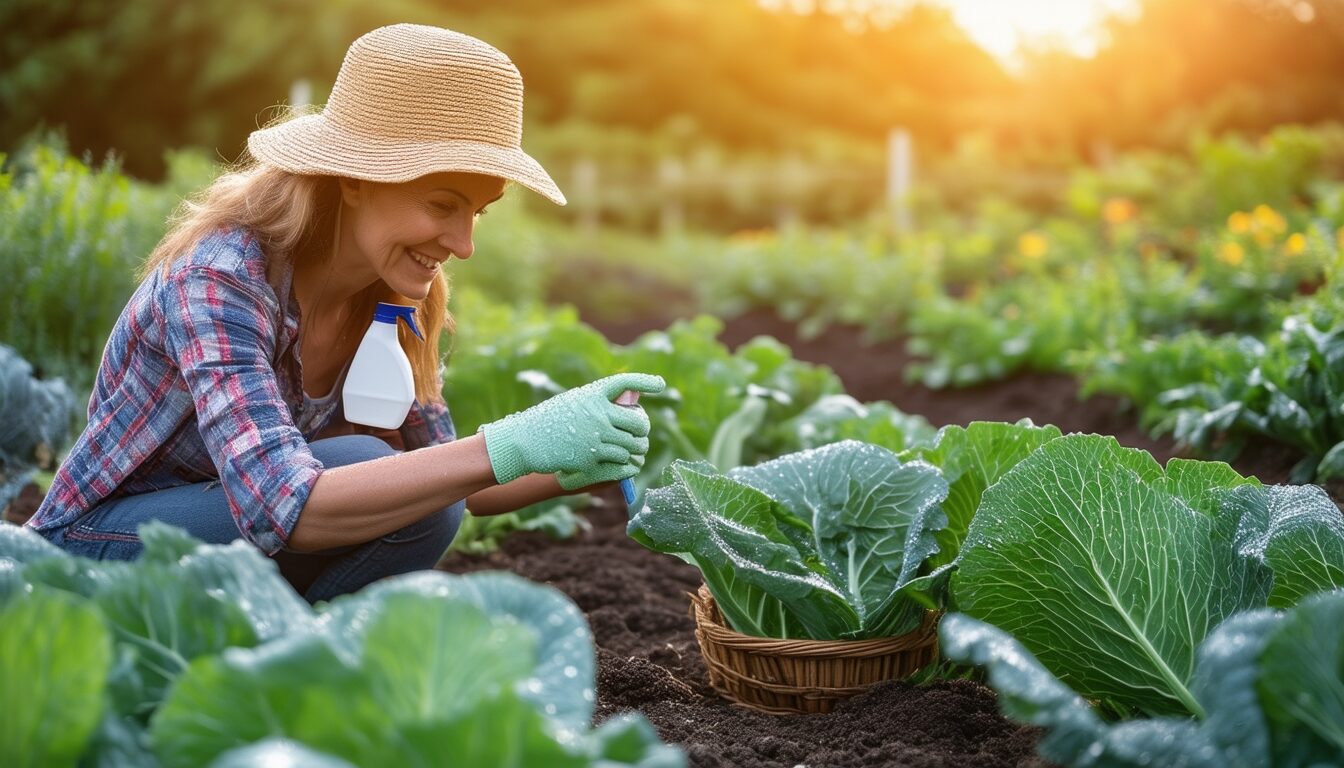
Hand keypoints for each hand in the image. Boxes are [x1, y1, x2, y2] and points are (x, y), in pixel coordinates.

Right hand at [478, 373, 663, 485]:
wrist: (525, 441)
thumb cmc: (548, 421)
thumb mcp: (573, 404)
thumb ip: (598, 404)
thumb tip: (628, 406)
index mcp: (592, 394)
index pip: (625, 382)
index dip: (645, 381)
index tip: (660, 384)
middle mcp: (599, 413)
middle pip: (638, 421)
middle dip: (643, 429)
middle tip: (641, 433)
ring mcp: (597, 436)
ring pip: (634, 445)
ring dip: (637, 449)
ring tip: (636, 450)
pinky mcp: (593, 457)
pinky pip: (623, 462)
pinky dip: (628, 464)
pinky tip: (628, 464)